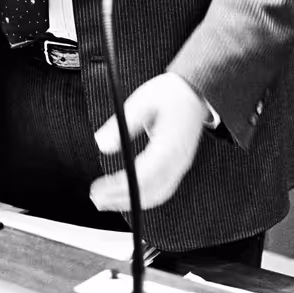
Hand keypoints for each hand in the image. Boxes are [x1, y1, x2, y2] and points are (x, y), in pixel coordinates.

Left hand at [90, 73, 207, 210]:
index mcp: (169, 146)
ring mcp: (181, 165)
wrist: (196, 91)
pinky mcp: (180, 165)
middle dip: (122, 200)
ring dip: (132, 201)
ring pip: (157, 195)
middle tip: (97, 199)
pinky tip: (129, 193)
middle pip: (150, 192)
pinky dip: (144, 196)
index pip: (142, 176)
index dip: (119, 186)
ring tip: (107, 201)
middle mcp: (178, 161)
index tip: (98, 188)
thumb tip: (101, 144)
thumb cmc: (171, 93)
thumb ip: (121, 124)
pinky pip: (163, 189)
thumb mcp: (142, 101)